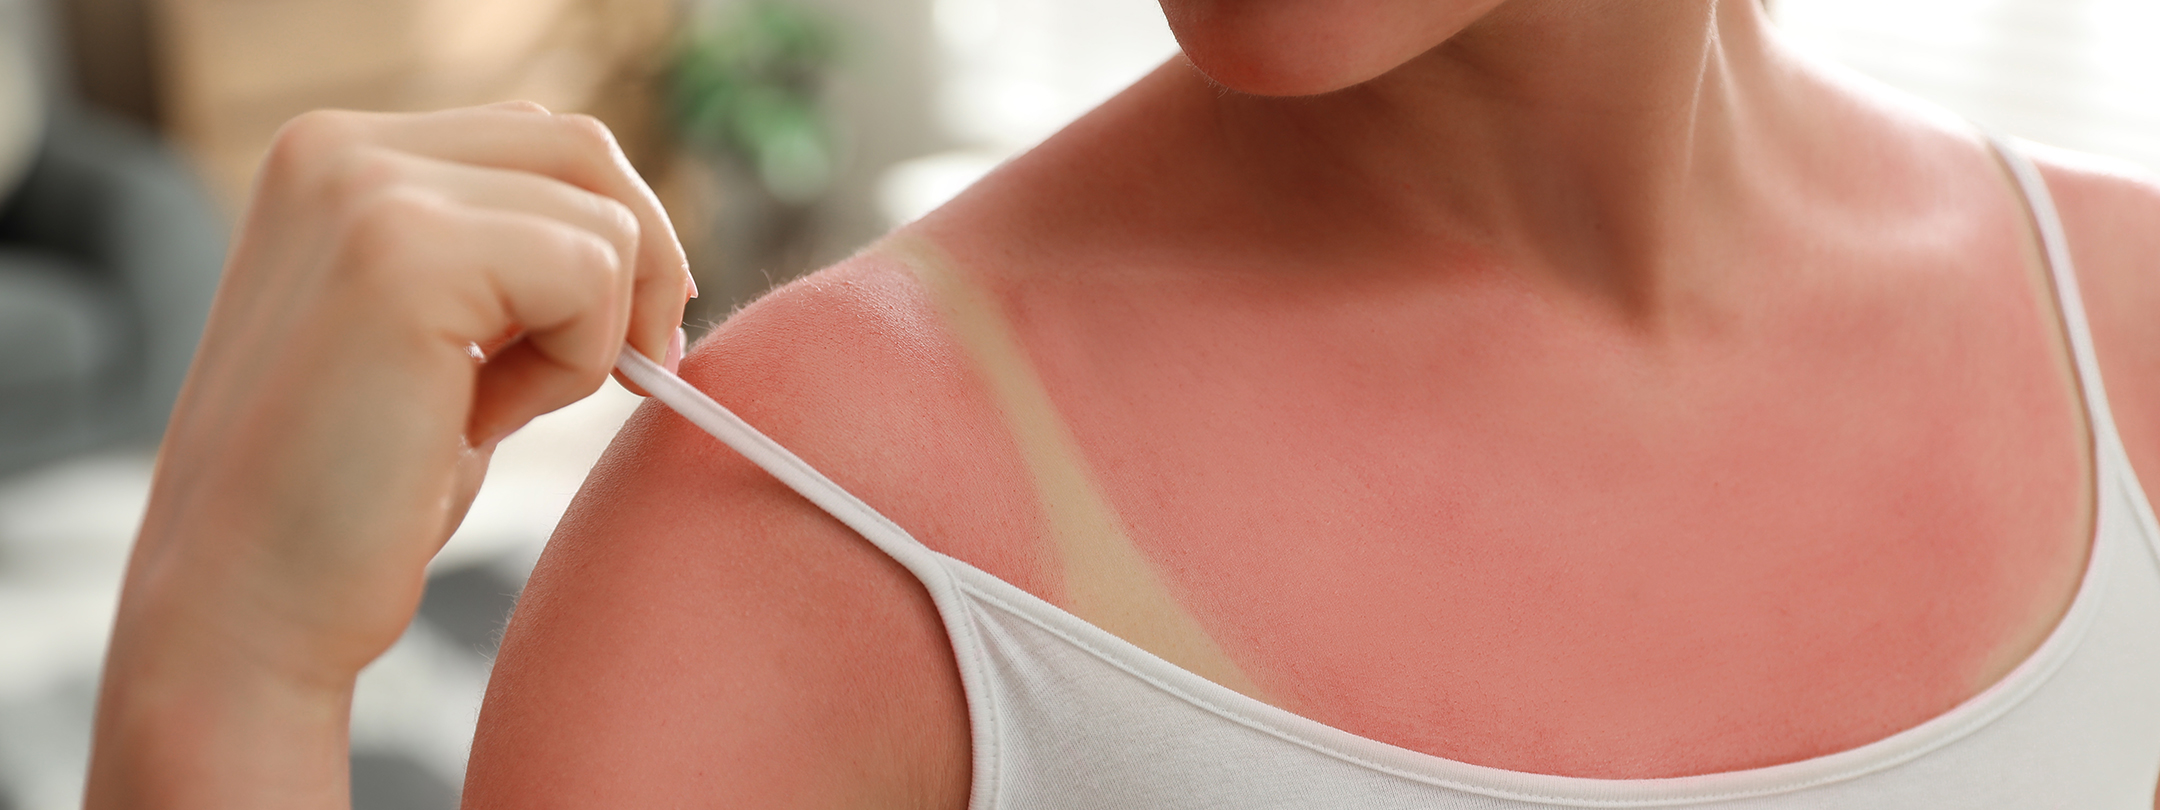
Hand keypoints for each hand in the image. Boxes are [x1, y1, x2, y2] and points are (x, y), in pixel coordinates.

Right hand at [87, 102, 692, 808]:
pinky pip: (591, 274)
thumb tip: (640, 244)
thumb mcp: (437, 340)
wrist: (248, 604)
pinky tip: (478, 424)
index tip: (629, 336)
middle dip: (643, 271)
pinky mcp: (406, 254)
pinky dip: (575, 366)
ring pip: (603, 221)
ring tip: (490, 414)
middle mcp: (339, 148)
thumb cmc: (354, 493)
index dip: (618, 237)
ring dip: (592, 336)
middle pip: (585, 153)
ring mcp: (366, 189)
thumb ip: (502, 262)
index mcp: (335, 154)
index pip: (546, 141)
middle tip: (636, 373)